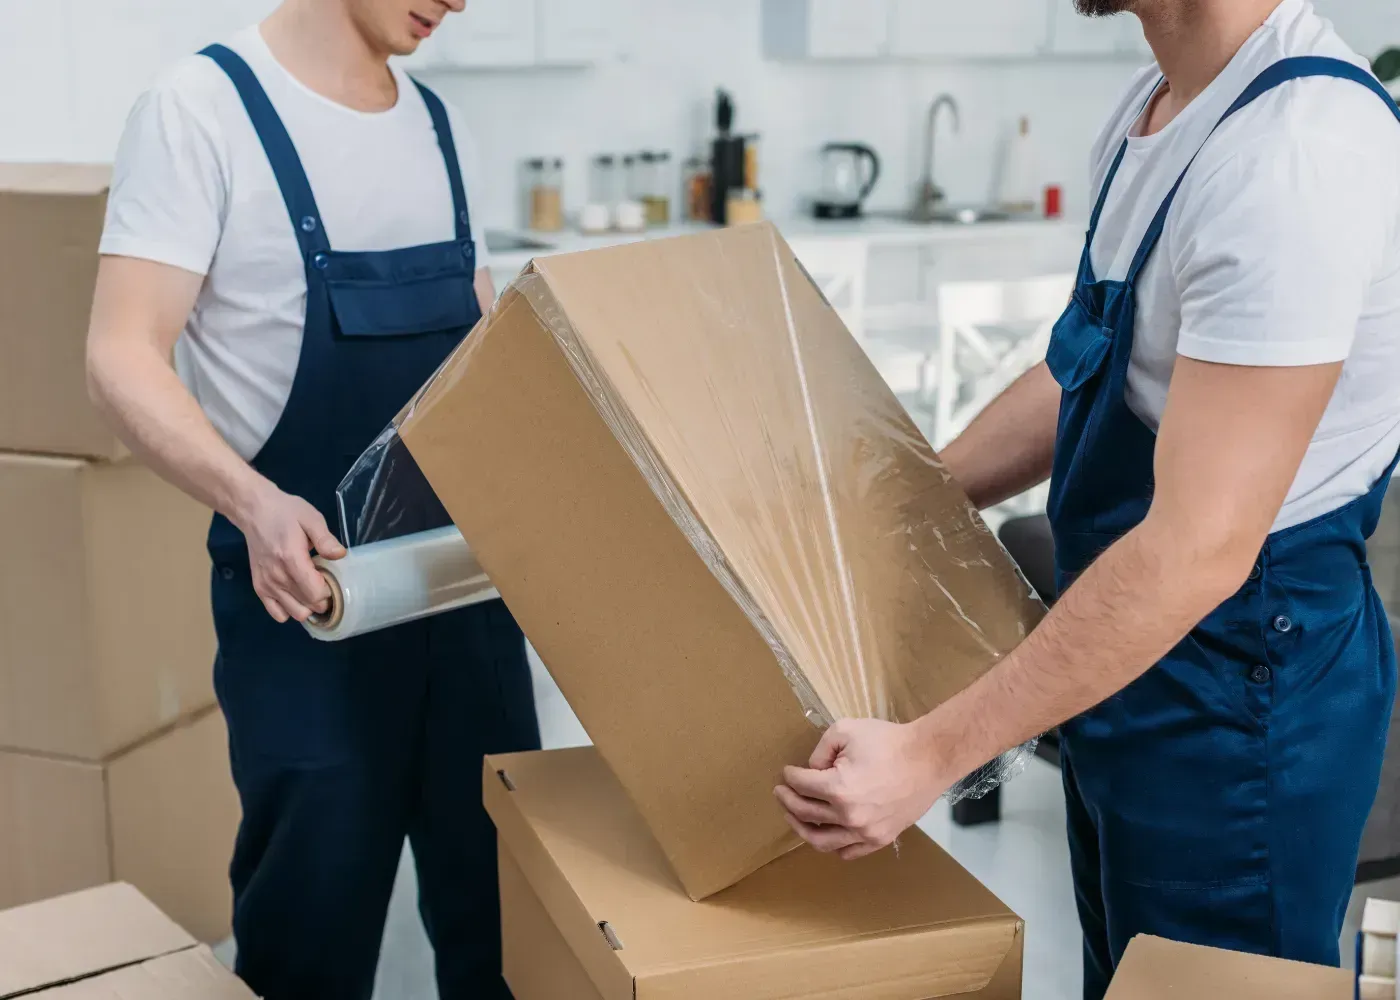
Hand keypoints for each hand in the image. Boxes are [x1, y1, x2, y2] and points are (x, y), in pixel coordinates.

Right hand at [233, 480, 346, 623]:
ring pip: (294, 613)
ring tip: (311, 589)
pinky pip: (277, 614)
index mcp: (291, 560)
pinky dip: (289, 609)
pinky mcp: (259, 588)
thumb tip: (340, 555)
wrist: (255, 512)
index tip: (331, 579)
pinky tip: (296, 595)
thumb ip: (325, 539)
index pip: (315, 594)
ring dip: (307, 606)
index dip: (329, 591)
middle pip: (307, 607)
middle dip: (322, 600)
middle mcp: (277, 577)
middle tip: (324, 583)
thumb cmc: (286, 513)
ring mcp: (266, 585)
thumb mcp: (311, 519)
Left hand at [774, 717, 947, 860]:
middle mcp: (849, 816)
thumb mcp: (846, 731)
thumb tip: (812, 770)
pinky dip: (832, 846)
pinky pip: (848, 852)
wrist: (929, 758)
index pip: (801, 785)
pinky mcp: (880, 838)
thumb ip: (820, 750)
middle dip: (788, 801)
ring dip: (802, 828)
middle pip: (805, 813)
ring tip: (794, 816)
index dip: (790, 776)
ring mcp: (866, 832)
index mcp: (838, 789)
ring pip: (822, 841)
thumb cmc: (889, 741)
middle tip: (781, 792)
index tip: (787, 772)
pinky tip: (826, 834)